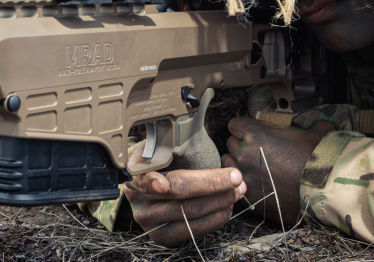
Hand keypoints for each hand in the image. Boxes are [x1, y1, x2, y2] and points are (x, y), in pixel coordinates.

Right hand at [123, 143, 246, 247]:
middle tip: (236, 178)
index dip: (200, 181)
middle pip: (184, 200)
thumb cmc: (153, 164)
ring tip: (237, 190)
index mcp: (136, 180)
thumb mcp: (153, 151)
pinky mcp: (163, 238)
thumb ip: (165, 147)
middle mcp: (141, 206)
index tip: (225, 176)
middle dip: (216, 188)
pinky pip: (194, 231)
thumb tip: (190, 134)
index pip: (168, 181)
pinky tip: (226, 206)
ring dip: (220, 204)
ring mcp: (151, 225)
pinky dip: (215, 218)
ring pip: (192, 217)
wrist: (141, 189)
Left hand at [222, 117, 333, 225]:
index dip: (241, 127)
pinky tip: (253, 182)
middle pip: (230, 143)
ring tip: (249, 166)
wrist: (323, 190)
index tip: (247, 131)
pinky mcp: (248, 194)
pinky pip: (233, 184)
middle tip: (252, 150)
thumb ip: (312, 125)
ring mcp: (244, 174)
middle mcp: (245, 152)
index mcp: (256, 134)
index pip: (234, 124)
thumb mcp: (315, 133)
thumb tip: (322, 125)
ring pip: (227, 163)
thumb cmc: (318, 160)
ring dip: (235, 163)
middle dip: (239, 145)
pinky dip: (240, 182)